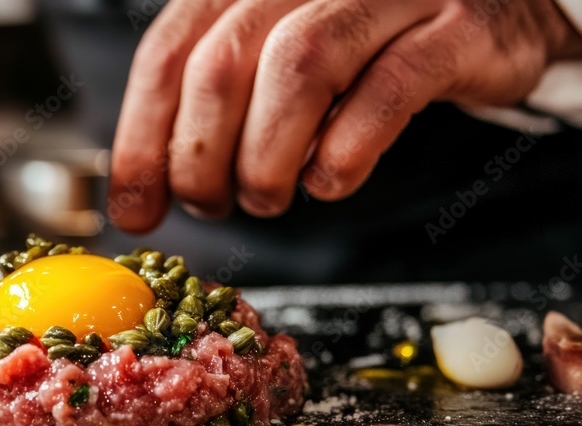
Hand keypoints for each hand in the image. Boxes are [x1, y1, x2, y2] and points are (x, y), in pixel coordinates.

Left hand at [108, 0, 581, 230]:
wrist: (487, 9)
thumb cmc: (363, 46)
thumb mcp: (270, 64)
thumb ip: (209, 113)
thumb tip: (145, 193)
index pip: (169, 54)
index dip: (143, 139)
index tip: (137, 207)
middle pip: (222, 64)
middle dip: (201, 158)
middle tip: (213, 204)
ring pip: (299, 69)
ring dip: (267, 157)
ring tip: (269, 196)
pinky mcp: (452, 28)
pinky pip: (388, 89)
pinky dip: (347, 149)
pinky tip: (331, 179)